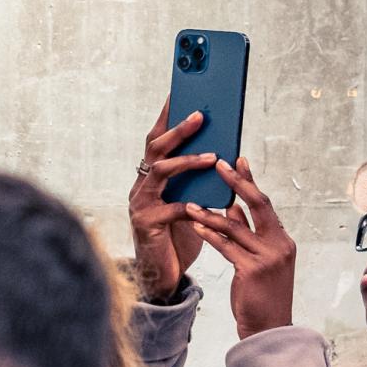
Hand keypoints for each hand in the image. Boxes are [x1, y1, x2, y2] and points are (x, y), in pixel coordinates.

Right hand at [129, 101, 217, 301]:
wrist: (163, 275)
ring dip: (188, 161)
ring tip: (214, 156)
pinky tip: (208, 203)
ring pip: (161, 172)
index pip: (157, 139)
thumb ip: (199, 179)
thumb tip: (225, 152)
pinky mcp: (147, 225)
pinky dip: (191, 204)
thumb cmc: (179, 235)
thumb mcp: (192, 201)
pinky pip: (171, 209)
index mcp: (152, 177)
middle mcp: (141, 185)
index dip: (167, 115)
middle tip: (200, 115)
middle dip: (178, 129)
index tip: (179, 91)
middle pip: (156, 148)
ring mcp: (141, 203)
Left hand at [186, 156, 297, 339]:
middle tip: (219, 163)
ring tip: (191, 203)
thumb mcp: (259, 260)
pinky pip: (226, 246)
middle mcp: (279, 245)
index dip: (250, 181)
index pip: (265, 204)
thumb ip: (248, 234)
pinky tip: (195, 225)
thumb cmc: (261, 295)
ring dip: (211, 213)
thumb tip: (233, 207)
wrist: (268, 329)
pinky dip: (209, 234)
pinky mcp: (251, 270)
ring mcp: (267, 257)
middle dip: (238, 181)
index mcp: (283, 240)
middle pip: (258, 204)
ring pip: (235, 226)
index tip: (238, 159)